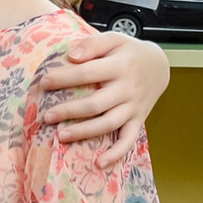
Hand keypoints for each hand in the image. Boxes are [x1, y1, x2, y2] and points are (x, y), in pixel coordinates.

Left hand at [42, 32, 167, 163]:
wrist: (159, 65)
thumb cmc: (128, 52)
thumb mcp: (114, 39)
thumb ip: (92, 44)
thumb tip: (71, 56)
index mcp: (120, 67)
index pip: (87, 73)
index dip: (64, 78)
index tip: (43, 82)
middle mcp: (128, 89)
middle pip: (96, 104)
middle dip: (70, 111)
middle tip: (47, 116)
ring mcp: (134, 107)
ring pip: (109, 124)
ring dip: (85, 132)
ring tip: (61, 136)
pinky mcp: (138, 120)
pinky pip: (129, 140)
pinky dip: (116, 153)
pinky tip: (99, 163)